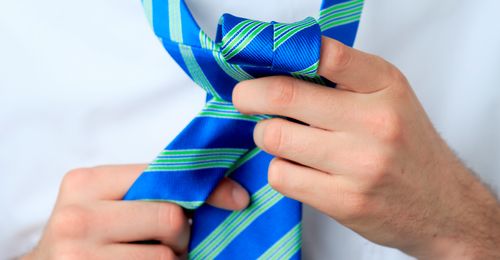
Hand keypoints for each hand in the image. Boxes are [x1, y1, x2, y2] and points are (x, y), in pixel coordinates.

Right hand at [23, 165, 249, 259]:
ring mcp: (79, 256)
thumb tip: (232, 195)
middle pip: (171, 219)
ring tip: (148, 256)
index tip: (237, 199)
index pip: (163, 177)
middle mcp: (77, 218)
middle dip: (181, 234)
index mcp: (86, 182)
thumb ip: (151, 190)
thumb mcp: (107, 201)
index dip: (205, 189)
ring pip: (166, 257)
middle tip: (169, 240)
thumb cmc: (86, 233)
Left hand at [233, 37, 499, 258]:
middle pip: (285, 96)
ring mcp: (359, 164)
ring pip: (275, 137)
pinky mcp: (343, 201)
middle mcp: (374, 122)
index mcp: (384, 86)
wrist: (442, 206)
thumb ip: (344, 78)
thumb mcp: (389, 97)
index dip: (281, 56)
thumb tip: (282, 68)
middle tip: (245, 98)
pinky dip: (278, 168)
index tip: (262, 66)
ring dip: (266, 135)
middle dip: (250, 95)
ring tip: (278, 135)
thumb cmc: (408, 147)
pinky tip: (295, 165)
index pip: (325, 55)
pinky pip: (281, 175)